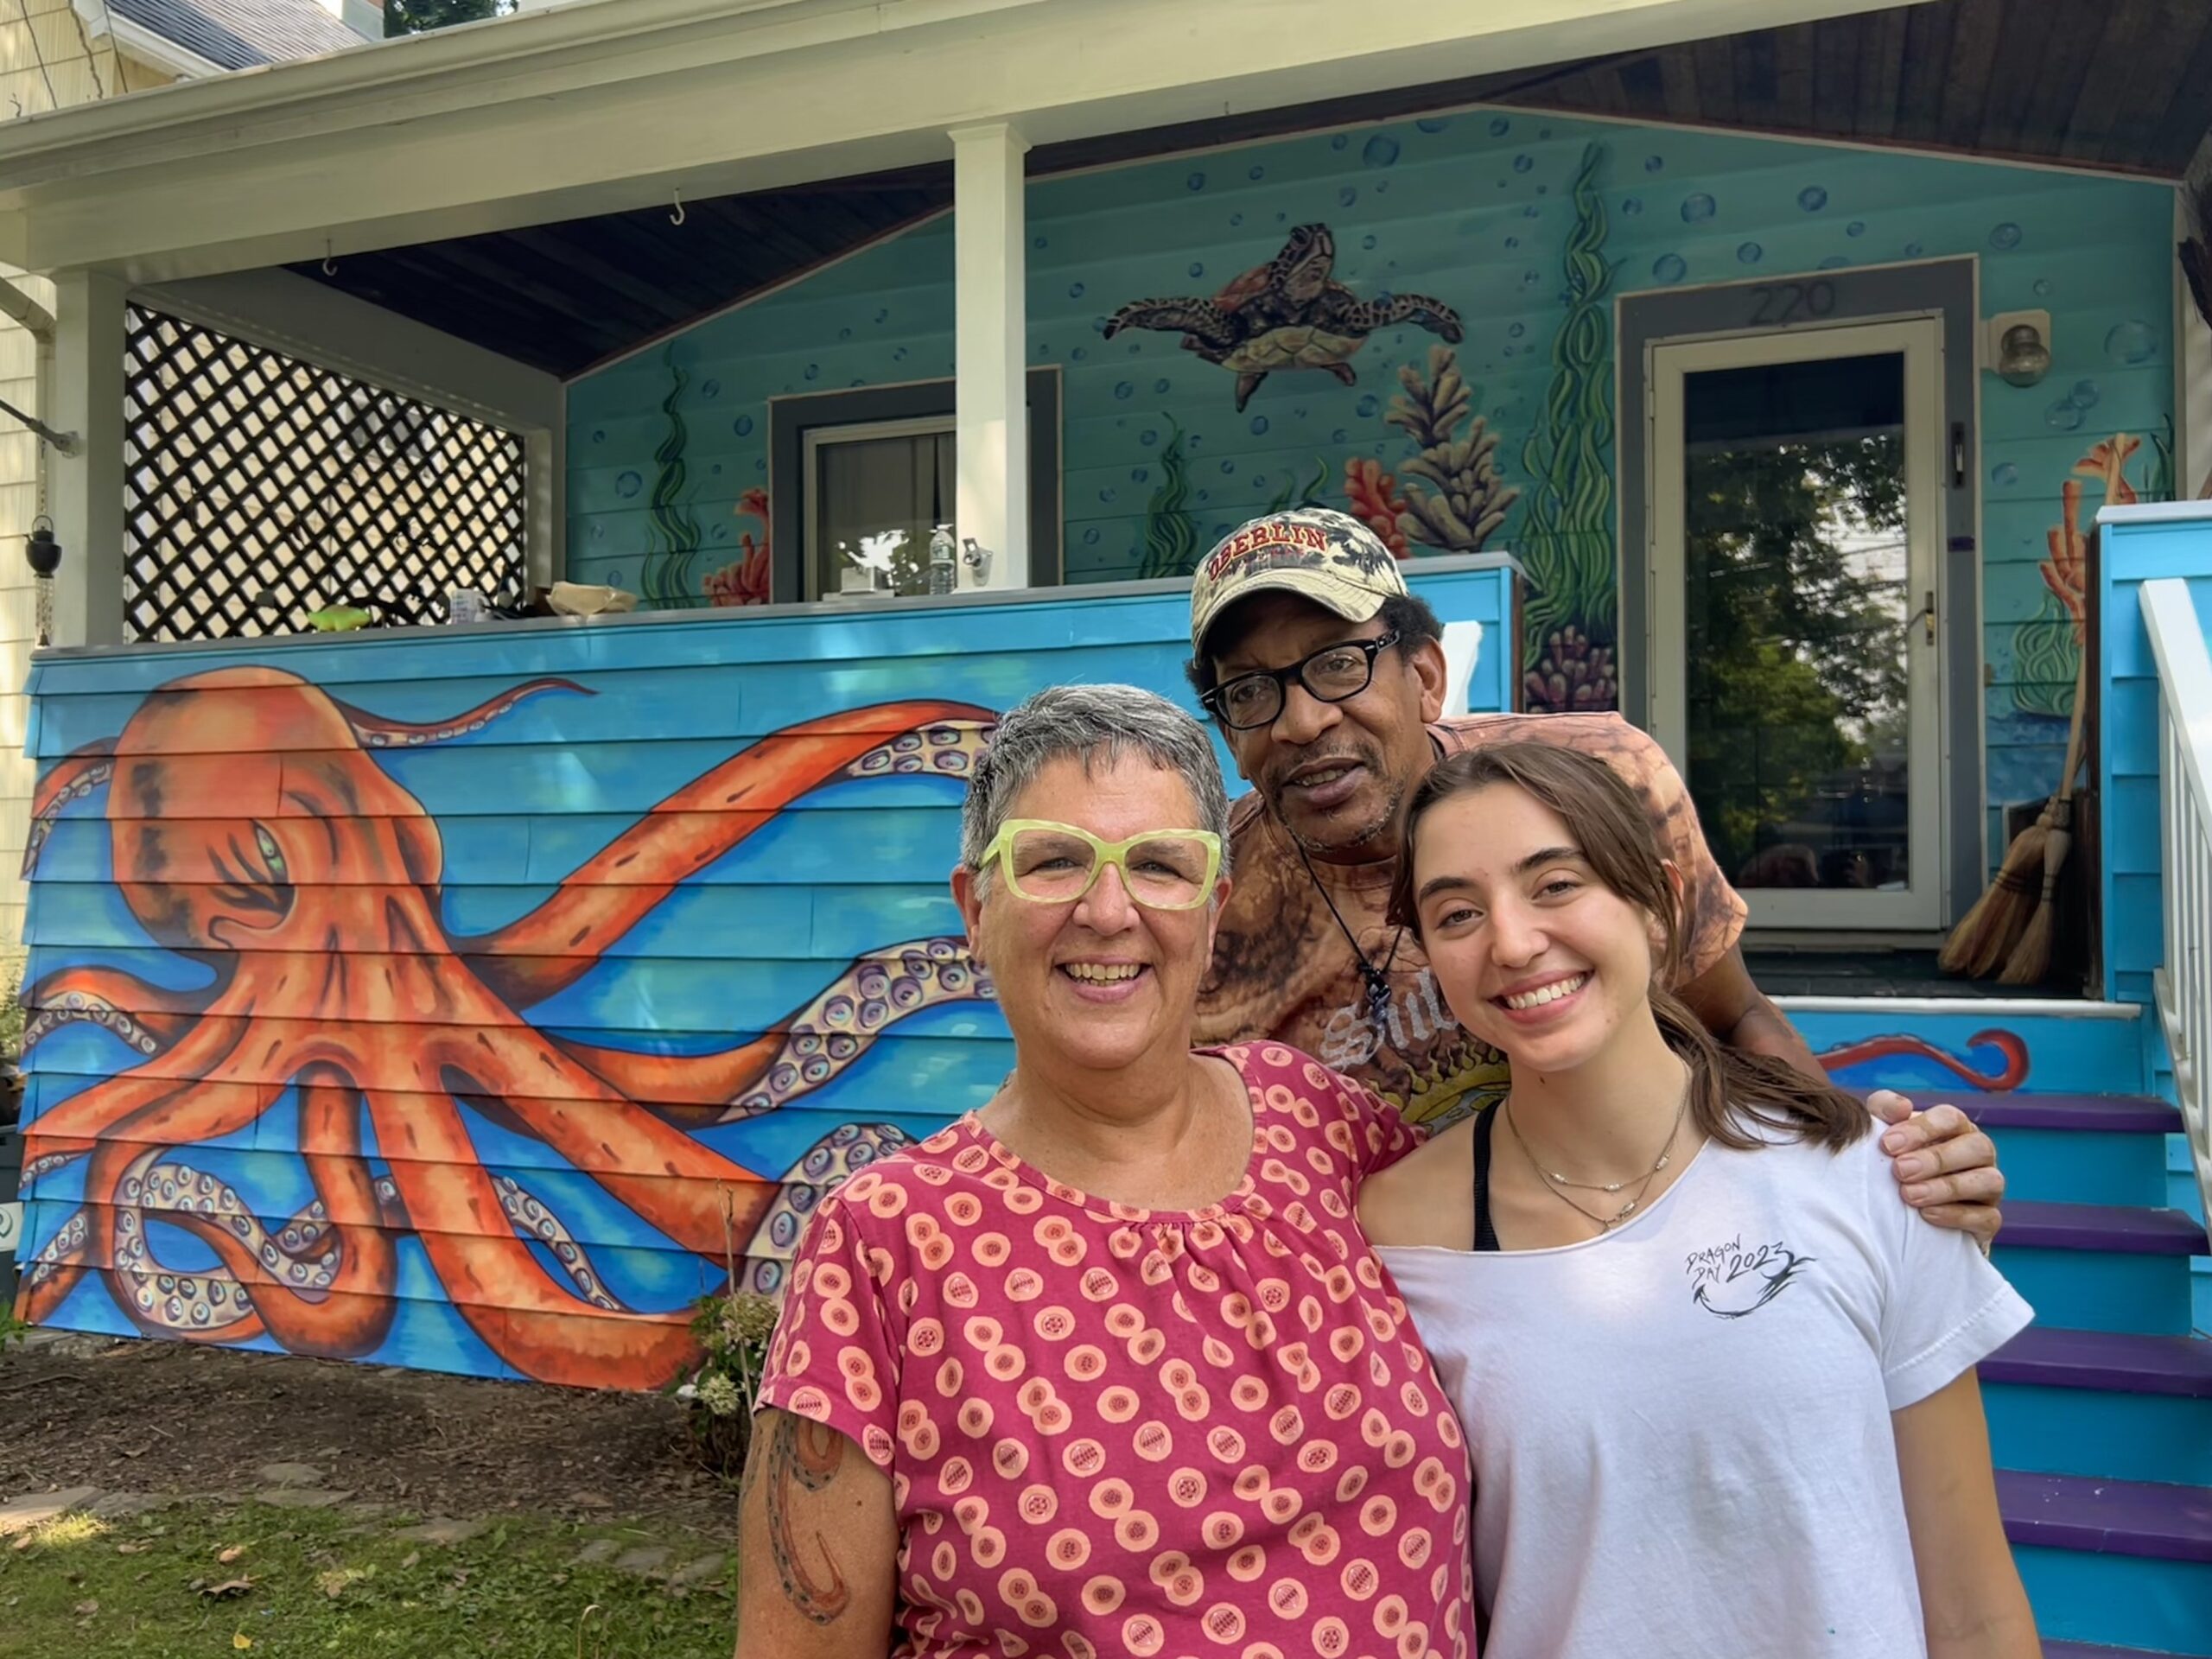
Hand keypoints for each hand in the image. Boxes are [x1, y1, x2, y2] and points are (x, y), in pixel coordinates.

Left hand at [1869, 1091, 2003, 1248]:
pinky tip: (1926, 1215)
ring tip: (1909, 1195)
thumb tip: (1902, 1107)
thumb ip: (1885, 1109)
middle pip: (1977, 1147)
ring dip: (1948, 1187)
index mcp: (1956, 1127)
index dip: (1921, 1130)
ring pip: (1989, 1181)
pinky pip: (1987, 1217)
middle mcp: (1979, 1153)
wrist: (1894, 1208)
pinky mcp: (1988, 1219)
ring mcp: (1989, 1188)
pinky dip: (1957, 1215)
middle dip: (1937, 1159)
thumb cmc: (1891, 1159)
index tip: (1888, 1144)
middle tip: (1899, 1170)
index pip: (1951, 1118)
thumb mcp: (1882, 1130)